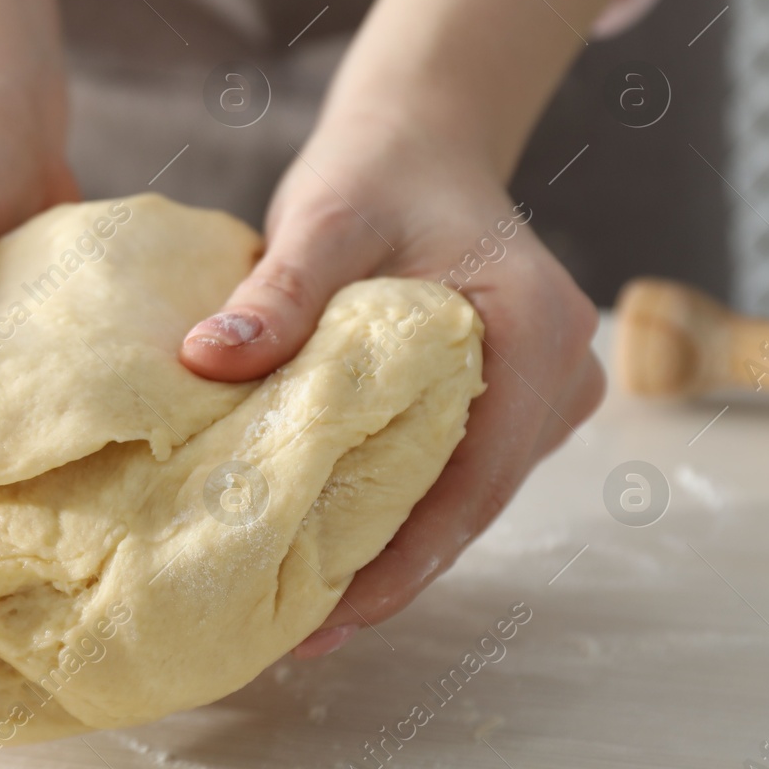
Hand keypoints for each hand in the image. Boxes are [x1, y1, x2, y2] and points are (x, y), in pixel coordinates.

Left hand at [181, 128, 603, 658]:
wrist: (421, 138)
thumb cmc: (379, 171)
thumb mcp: (325, 216)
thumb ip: (278, 289)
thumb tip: (206, 357)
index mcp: (535, 329)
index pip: (474, 480)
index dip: (403, 561)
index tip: (330, 616)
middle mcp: (562, 370)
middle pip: (472, 502)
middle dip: (388, 569)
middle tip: (296, 629)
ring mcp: (544, 387)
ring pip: (464, 493)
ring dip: (391, 544)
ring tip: (298, 602)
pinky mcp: (510, 395)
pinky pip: (454, 467)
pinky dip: (395, 504)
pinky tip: (326, 539)